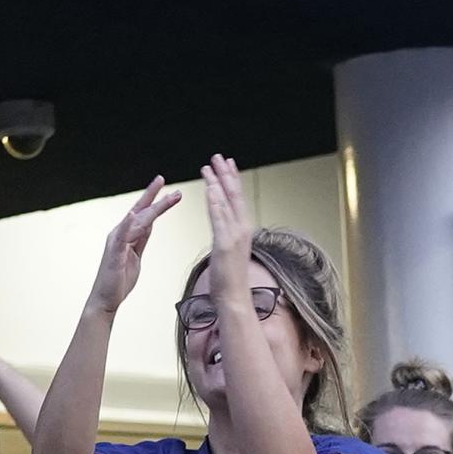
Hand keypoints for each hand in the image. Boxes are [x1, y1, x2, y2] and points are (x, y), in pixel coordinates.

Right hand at [88, 178, 179, 313]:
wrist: (105, 299)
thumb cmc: (119, 279)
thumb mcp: (136, 256)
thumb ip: (140, 240)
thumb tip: (149, 225)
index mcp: (126, 234)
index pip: (142, 213)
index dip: (154, 199)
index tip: (167, 189)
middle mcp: (119, 233)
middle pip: (140, 211)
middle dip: (154, 196)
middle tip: (167, 183)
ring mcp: (116, 242)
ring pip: (136, 220)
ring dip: (152, 208)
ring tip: (167, 198)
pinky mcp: (114, 253)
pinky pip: (122, 236)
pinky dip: (128, 224)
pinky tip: (133, 214)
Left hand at [199, 155, 254, 289]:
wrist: (234, 298)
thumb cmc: (230, 279)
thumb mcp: (230, 252)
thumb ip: (228, 236)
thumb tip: (224, 229)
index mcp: (243, 229)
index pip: (238, 199)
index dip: (232, 179)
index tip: (228, 164)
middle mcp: (243, 228)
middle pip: (235, 194)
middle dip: (226, 173)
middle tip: (218, 156)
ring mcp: (235, 235)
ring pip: (227, 202)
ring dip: (217, 181)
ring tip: (209, 165)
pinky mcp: (225, 243)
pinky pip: (219, 217)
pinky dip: (215, 201)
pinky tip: (209, 187)